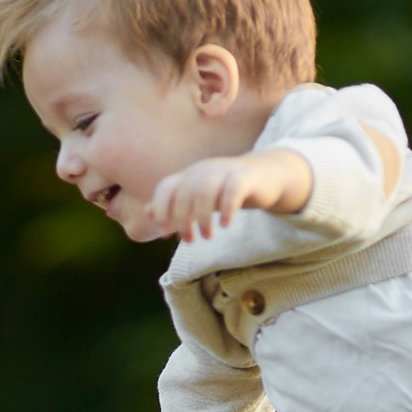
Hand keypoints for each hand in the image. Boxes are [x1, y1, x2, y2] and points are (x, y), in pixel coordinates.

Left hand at [146, 148, 314, 243]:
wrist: (264, 176)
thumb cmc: (225, 190)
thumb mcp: (197, 197)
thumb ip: (174, 204)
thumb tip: (146, 211)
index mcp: (189, 175)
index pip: (166, 187)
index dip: (161, 209)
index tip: (165, 233)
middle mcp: (203, 170)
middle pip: (184, 193)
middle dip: (182, 220)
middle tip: (189, 240)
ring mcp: (224, 171)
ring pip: (205, 192)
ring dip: (202, 218)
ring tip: (208, 237)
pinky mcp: (244, 177)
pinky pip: (232, 191)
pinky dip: (227, 210)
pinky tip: (226, 225)